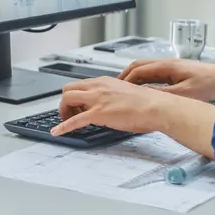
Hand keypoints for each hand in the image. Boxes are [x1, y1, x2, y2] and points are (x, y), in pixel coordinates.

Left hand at [52, 77, 180, 136]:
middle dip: (66, 103)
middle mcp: (98, 87)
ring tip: (69, 122)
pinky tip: (57, 132)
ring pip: (67, 99)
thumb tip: (109, 106)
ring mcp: (97, 99)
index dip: (76, 97)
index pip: (80, 85)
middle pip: (68, 89)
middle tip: (72, 114)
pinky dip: (63, 126)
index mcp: (105, 82)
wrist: (157, 107)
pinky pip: (74, 120)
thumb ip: (113, 97)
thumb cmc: (148, 103)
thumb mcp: (125, 94)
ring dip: (64, 111)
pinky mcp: (99, 113)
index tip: (78, 107)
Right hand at [119, 59, 214, 102]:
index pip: (138, 71)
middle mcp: (166, 63)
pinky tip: (145, 90)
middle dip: (125, 76)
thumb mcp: (183, 93)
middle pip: (138, 66)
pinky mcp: (176, 71)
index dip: (125, 80)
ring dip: (134, 78)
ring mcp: (171, 66)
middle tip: (115, 88)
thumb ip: (163, 94)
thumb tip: (144, 96)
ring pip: (145, 69)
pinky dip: (144, 80)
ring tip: (126, 90)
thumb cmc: (209, 83)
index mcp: (166, 66)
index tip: (117, 90)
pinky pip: (154, 73)